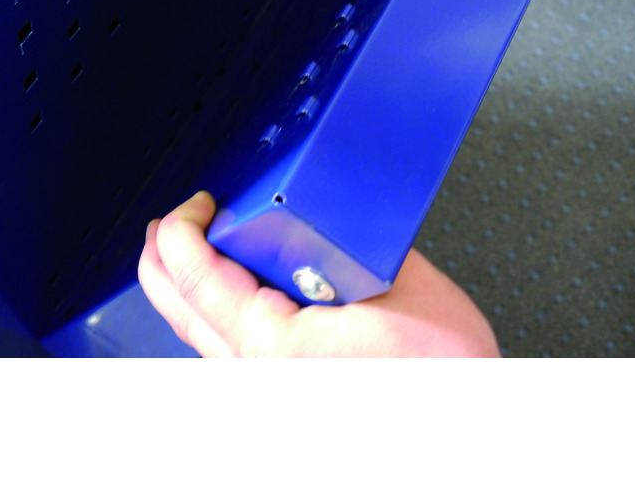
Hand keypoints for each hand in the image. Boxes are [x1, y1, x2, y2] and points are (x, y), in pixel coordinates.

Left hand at [138, 191, 500, 356]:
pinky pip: (226, 347)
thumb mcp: (397, 282)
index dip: (182, 225)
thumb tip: (317, 207)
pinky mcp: (276, 390)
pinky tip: (236, 286)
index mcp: (271, 343)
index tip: (198, 202)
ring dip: (192, 281)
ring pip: (196, 330)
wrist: (469, 431)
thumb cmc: (443, 378)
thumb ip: (347, 237)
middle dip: (165, 253)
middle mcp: (253, 373)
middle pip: (176, 304)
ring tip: (201, 244)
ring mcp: (261, 386)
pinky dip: (218, 308)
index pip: (192, 273)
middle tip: (175, 220)